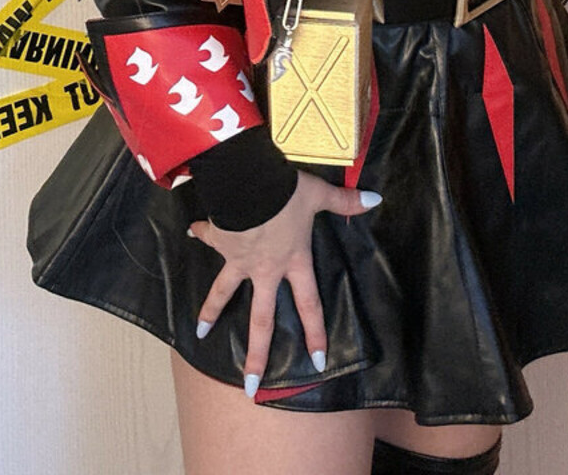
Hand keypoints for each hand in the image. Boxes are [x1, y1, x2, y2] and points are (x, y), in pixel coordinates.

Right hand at [188, 170, 381, 397]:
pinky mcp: (222, 241)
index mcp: (293, 261)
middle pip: (262, 319)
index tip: (317, 362)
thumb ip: (345, 202)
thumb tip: (375, 199)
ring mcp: (240, 259)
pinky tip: (191, 232)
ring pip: (225, 292)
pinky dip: (201, 232)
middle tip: (250, 385)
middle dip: (256, 354)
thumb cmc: (287, 193)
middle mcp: (266, 269)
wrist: (250, 182)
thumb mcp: (319, 195)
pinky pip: (209, 237)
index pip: (309, 304)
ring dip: (211, 311)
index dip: (315, 333)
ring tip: (200, 333)